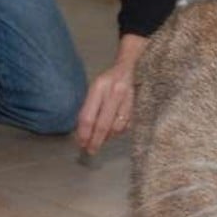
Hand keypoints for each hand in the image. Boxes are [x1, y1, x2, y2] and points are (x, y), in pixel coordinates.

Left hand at [77, 34, 148, 154]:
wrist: (130, 66)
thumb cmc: (108, 79)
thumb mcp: (95, 88)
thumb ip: (88, 107)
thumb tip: (82, 132)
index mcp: (99, 87)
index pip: (89, 116)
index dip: (84, 133)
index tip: (80, 143)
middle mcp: (113, 93)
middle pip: (102, 125)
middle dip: (95, 141)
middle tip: (90, 150)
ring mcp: (127, 100)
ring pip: (115, 128)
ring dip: (107, 138)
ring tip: (101, 141)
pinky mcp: (135, 106)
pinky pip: (125, 125)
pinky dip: (117, 132)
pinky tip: (112, 133)